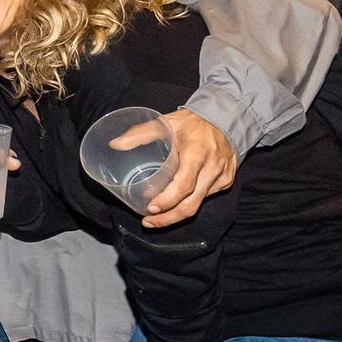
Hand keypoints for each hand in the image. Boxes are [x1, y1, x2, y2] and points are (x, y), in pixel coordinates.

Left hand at [136, 110, 233, 227]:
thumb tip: (115, 144)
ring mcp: (222, 176)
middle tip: (148, 222)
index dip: (167, 201)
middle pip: (191, 203)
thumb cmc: (192, 123)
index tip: (150, 209)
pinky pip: (205, 197)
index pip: (183, 185)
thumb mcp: (166, 123)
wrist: (226, 119)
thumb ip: (140, 133)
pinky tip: (175, 203)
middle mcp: (212, 168)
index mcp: (198, 153)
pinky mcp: (226, 181)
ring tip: (156, 217)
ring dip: (176, 214)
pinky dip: (188, 203)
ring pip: (198, 204)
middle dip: (168, 218)